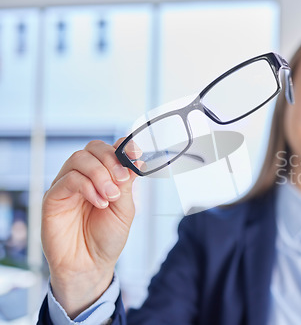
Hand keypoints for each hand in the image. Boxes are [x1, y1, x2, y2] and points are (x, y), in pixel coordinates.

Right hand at [41, 138, 137, 317]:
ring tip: (111, 196)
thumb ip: (126, 183)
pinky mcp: (53, 198)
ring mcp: (67, 186)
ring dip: (100, 174)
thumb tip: (135, 158)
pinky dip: (87, 187)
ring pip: (79, 159)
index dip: (122, 147)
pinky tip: (99, 203)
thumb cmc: (107, 238)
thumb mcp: (125, 208)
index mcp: (103, 176)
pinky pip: (68, 179)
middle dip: (111, 159)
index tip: (136, 153)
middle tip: (122, 180)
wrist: (91, 265)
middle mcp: (84, 177)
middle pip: (92, 148)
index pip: (108, 149)